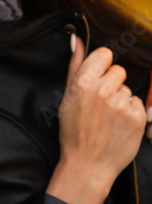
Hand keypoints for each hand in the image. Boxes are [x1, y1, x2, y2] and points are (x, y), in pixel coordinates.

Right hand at [46, 37, 145, 203]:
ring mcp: (122, 105)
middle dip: (111, 83)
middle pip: (118, 70)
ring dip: (120, 99)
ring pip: (127, 88)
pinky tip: (118, 124)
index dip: (101, 66)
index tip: (97, 78)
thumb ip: (74, 65)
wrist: (87, 164)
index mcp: (83, 83)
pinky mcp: (137, 117)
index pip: (104, 54)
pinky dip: (129, 112)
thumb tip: (76, 39)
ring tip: (108, 117)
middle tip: (101, 102)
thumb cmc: (74, 130)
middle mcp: (103, 91)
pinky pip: (136, 103)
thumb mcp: (67, 96)